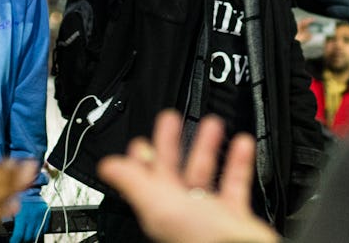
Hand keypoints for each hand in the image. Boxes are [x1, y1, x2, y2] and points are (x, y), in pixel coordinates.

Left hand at [8, 195, 48, 242]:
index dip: (15, 241)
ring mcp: (41, 217)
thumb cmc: (20, 199)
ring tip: (27, 237)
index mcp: (23, 216)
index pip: (19, 235)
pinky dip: (39, 232)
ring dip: (31, 237)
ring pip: (37, 235)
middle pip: (28, 237)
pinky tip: (34, 232)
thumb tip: (11, 233)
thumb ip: (11, 222)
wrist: (31, 190)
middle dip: (23, 240)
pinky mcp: (47, 216)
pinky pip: (44, 229)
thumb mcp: (13, 210)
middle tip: (20, 239)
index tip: (13, 242)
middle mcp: (33, 218)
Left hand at [98, 110, 278, 242]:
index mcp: (159, 209)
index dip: (142, 158)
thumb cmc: (200, 239)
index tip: (142, 138)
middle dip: (172, 143)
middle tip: (172, 118)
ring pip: (204, 173)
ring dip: (206, 147)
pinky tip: (241, 144)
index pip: (144, 179)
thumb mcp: (159, 204)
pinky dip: (239, 161)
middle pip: (173, 170)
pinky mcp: (234, 212)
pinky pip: (235, 181)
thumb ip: (134, 183)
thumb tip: (107, 166)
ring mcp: (208, 212)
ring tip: (212, 124)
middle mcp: (182, 211)